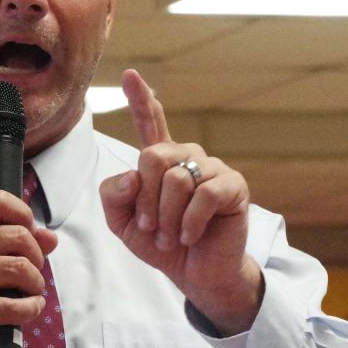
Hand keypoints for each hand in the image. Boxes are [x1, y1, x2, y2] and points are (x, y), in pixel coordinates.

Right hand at [0, 192, 57, 347]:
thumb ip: (13, 244)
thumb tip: (50, 237)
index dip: (24, 214)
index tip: (29, 234)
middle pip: (18, 236)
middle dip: (36, 258)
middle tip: (30, 274)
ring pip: (20, 268)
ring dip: (35, 284)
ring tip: (29, 292)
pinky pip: (16, 304)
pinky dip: (32, 308)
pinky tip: (29, 309)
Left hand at [99, 69, 263, 334]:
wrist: (194, 274)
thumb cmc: (160, 244)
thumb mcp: (122, 223)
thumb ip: (114, 196)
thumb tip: (134, 174)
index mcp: (160, 161)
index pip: (150, 122)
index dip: (140, 98)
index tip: (129, 74)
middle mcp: (186, 157)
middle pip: (152, 157)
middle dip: (145, 200)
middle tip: (150, 229)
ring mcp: (212, 168)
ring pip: (177, 179)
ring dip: (166, 217)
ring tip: (170, 237)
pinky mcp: (233, 186)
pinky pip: (204, 195)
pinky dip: (190, 221)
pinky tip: (189, 235)